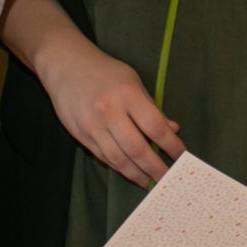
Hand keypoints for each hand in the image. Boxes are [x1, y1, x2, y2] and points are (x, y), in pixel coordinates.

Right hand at [35, 37, 185, 188]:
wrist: (65, 64)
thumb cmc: (104, 71)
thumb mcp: (133, 81)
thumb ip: (151, 107)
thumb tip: (172, 130)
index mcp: (128, 94)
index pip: (155, 126)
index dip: (171, 145)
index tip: (182, 157)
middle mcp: (109, 112)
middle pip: (137, 149)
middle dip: (155, 168)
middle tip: (168, 180)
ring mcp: (92, 125)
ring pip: (118, 159)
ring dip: (136, 174)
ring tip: (149, 182)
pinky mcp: (80, 135)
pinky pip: (102, 157)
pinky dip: (118, 167)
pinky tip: (129, 172)